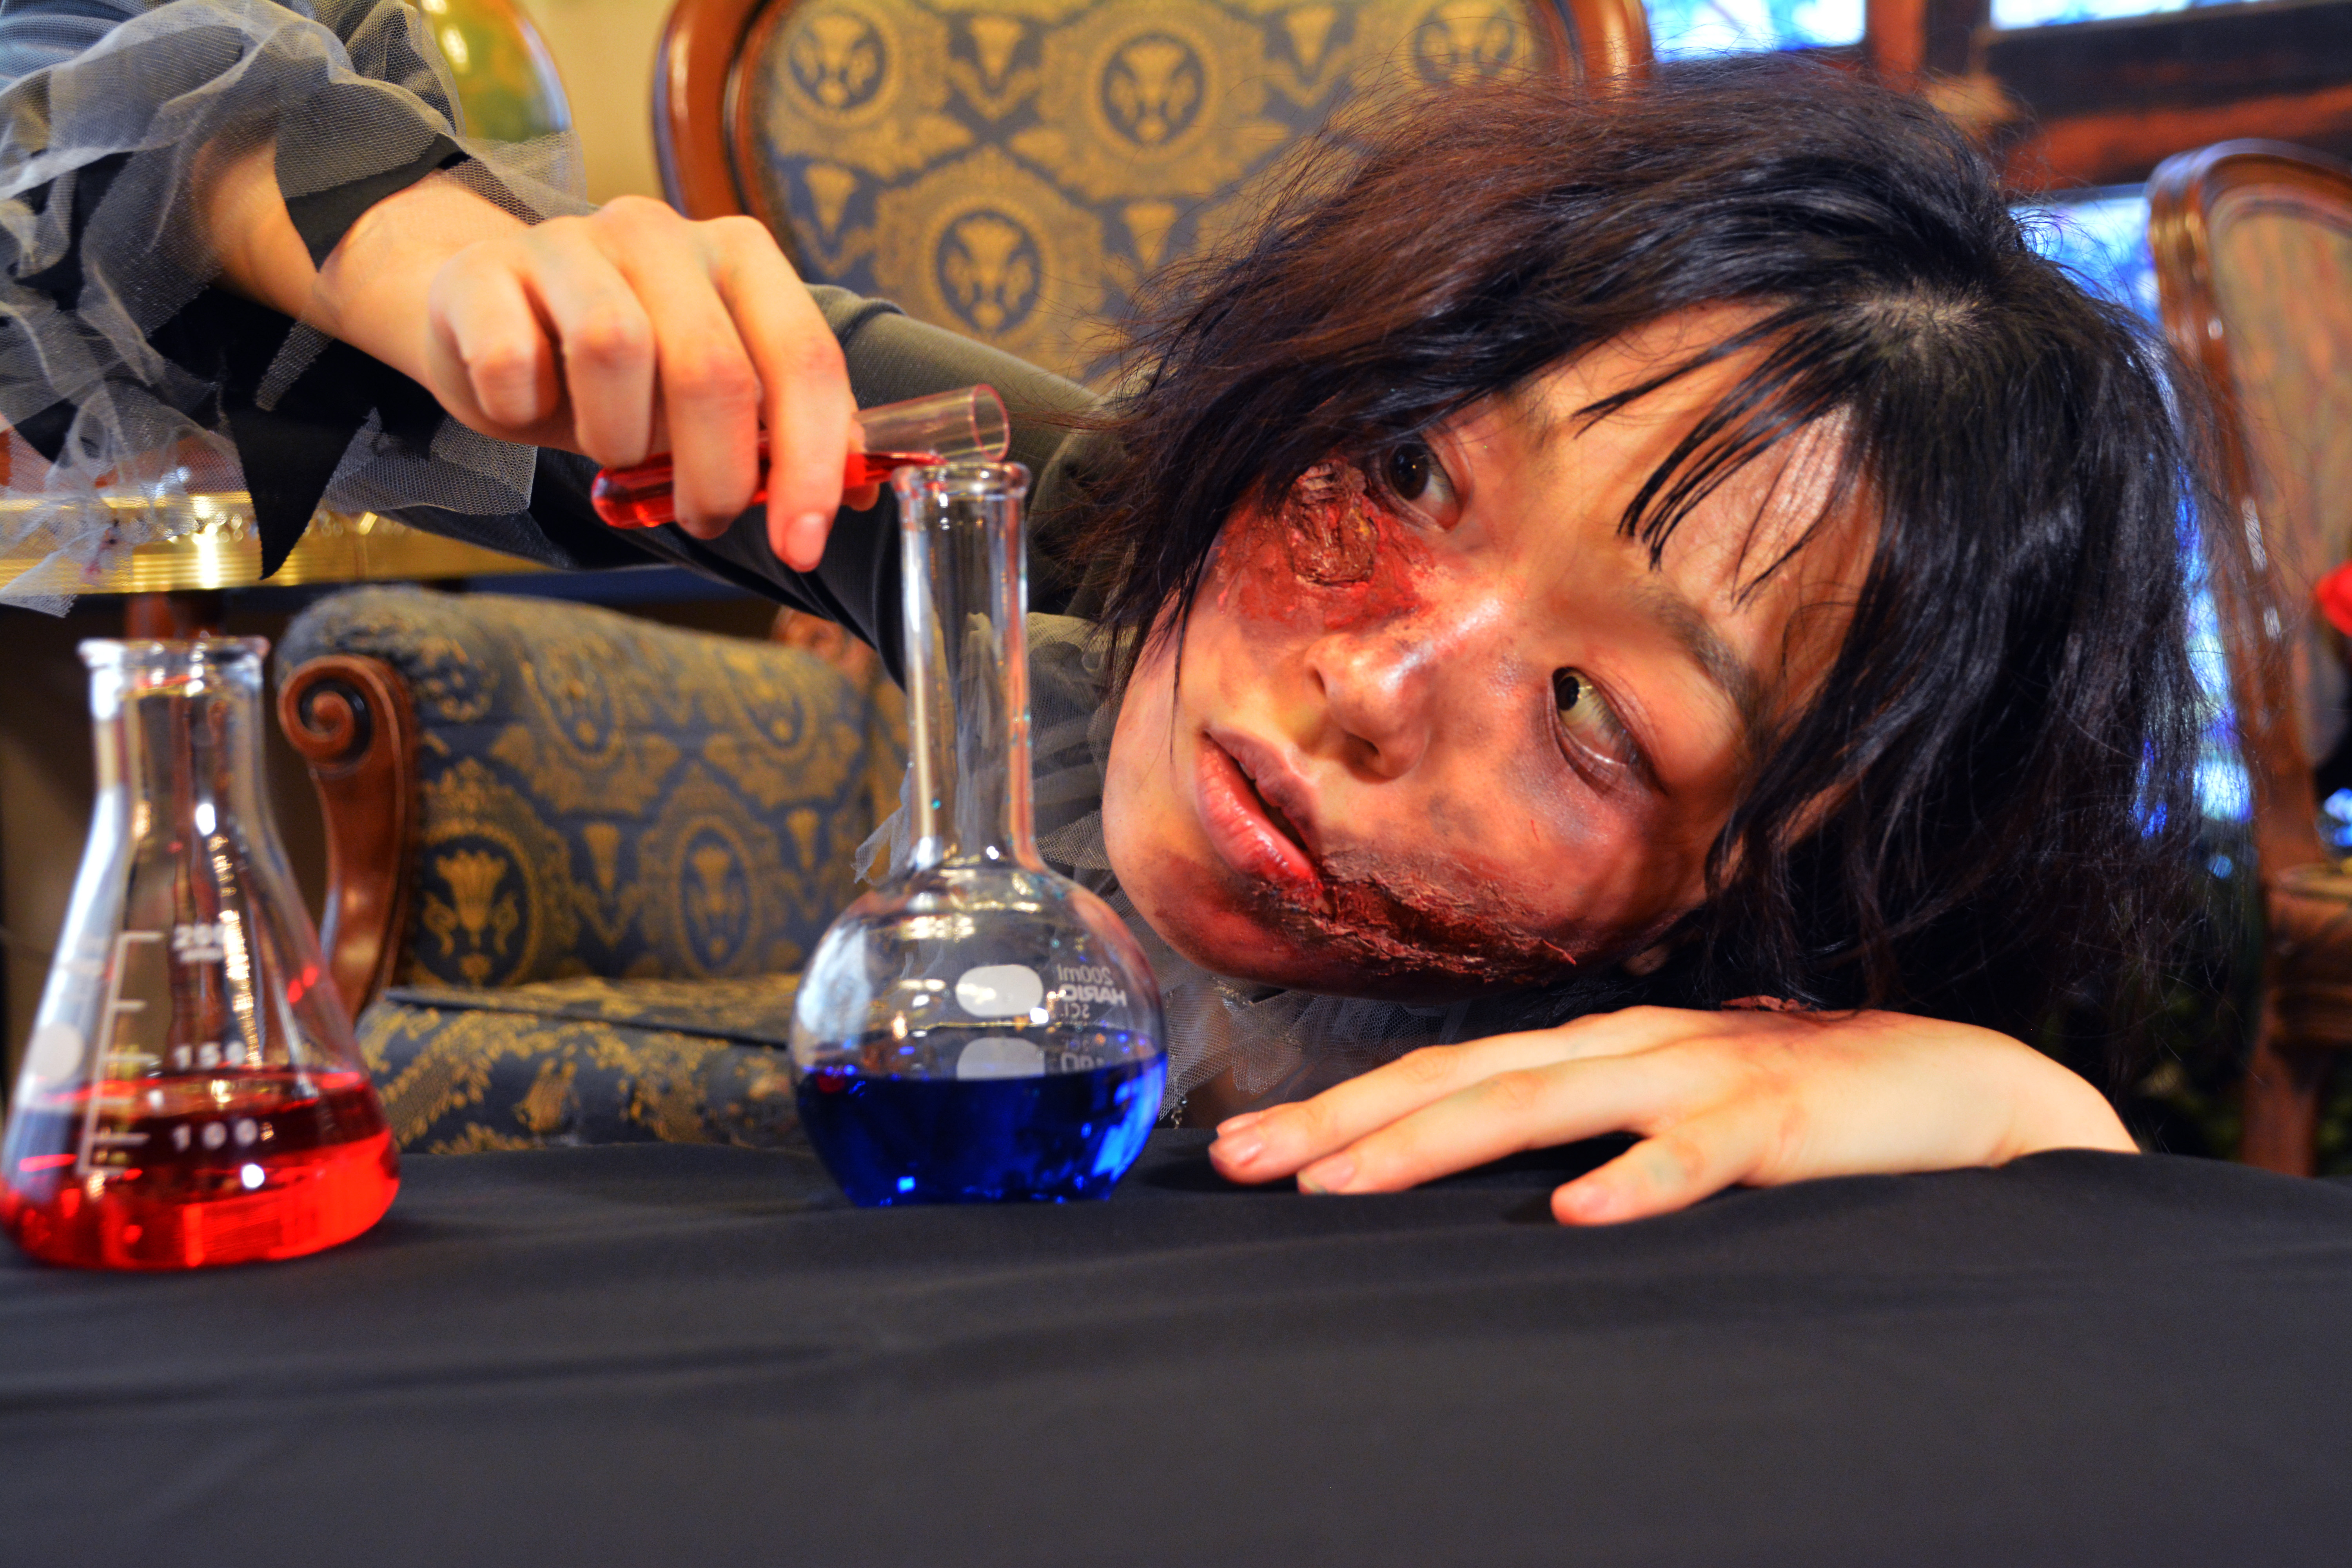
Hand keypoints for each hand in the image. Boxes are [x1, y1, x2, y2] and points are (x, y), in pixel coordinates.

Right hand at [207, 142, 862, 567]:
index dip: (812, 462)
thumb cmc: (622, 372)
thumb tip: (858, 494)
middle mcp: (660, 233)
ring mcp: (567, 242)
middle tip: (701, 515)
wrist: (491, 317)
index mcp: (739, 256)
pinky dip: (523, 411)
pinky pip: (512, 360)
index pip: (804, 358)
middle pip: (712, 368)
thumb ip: (783, 430)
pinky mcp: (482, 273)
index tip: (803, 544)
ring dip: (619, 439)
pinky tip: (529, 407)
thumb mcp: (711, 396)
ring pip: (615, 350)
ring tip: (614, 450)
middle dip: (715, 473)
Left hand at [1206, 1005, 2135, 1223]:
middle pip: (1462, 1080)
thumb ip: (1590, 1135)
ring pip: (1548, 1101)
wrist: (1959, 1088)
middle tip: (1247, 1164)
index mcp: (1597, 1050)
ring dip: (1440, 1140)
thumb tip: (1494, 1186)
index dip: (1341, 1108)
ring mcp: (1700, 1075)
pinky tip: (1578, 1210)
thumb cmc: (1798, 1113)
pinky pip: (1698, 1151)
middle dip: (1347, 1120)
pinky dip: (1638, 1178)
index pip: (1442, 1075)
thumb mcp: (1670, 1118)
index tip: (1243, 1151)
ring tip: (1349, 1180)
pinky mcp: (1780, 1119)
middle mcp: (1628, 1047)